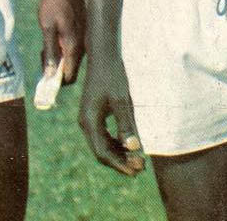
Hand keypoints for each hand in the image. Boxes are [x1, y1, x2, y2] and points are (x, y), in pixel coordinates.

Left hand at [38, 0, 85, 83]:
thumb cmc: (55, 3)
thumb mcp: (47, 27)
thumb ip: (49, 52)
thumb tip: (49, 74)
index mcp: (74, 46)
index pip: (69, 77)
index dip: (56, 81)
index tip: (43, 74)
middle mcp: (83, 44)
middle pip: (71, 68)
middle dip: (56, 68)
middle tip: (41, 55)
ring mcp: (85, 37)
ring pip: (72, 57)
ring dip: (59, 56)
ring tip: (46, 43)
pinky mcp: (83, 30)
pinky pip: (74, 46)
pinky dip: (64, 47)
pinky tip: (54, 34)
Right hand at [79, 53, 144, 175]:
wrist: (103, 56)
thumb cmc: (112, 75)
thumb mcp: (121, 100)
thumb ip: (126, 124)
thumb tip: (133, 148)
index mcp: (89, 121)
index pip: (103, 152)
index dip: (120, 164)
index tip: (137, 170)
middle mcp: (85, 123)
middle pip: (101, 151)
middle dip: (120, 162)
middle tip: (140, 168)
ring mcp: (88, 118)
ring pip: (101, 145)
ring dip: (118, 154)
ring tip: (137, 159)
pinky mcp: (93, 114)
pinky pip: (102, 135)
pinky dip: (115, 144)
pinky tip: (129, 145)